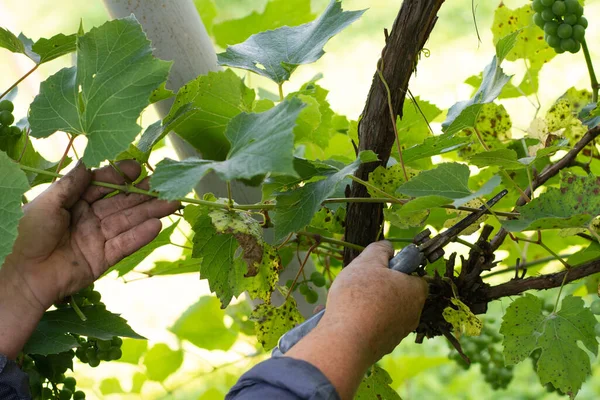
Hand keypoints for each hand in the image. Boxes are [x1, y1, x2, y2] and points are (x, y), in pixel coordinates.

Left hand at [0, 160, 178, 357]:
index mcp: (74, 202)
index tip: (138, 168)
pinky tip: (157, 225)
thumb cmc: (26, 233)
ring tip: (173, 203)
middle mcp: (89, 218)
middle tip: (166, 185)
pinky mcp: (103, 259)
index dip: (120, 176)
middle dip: (144, 194)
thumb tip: (89, 162)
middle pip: (122, 203)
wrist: (20, 274)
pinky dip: (141, 236)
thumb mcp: (48, 202)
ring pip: (129, 222)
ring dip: (151, 212)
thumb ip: (72, 184)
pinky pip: (125, 244)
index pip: (103, 185)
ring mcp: (98, 238)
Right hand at [285, 241, 427, 398]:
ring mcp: (399, 334)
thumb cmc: (359, 296)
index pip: (415, 276)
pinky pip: (374, 328)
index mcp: (415, 292)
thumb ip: (380, 250)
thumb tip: (388, 246)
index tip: (378, 269)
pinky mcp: (383, 347)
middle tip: (359, 283)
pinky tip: (343, 318)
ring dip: (369, 305)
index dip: (397, 270)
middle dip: (380, 287)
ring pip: (385, 312)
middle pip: (398, 294)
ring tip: (346, 301)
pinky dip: (362, 322)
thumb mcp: (367, 262)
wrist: (346, 341)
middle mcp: (413, 315)